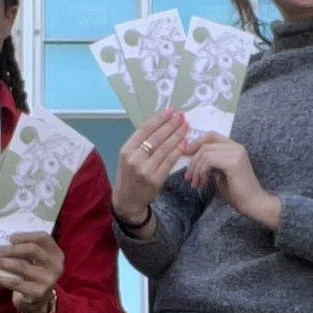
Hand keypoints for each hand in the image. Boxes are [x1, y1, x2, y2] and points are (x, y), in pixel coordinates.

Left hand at [0, 230, 65, 312]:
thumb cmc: (33, 273)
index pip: (43, 238)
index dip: (26, 235)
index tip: (10, 238)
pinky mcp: (37, 292)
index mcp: (56, 253)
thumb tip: (1, 242)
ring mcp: (47, 280)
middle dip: (11, 249)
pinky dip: (0, 278)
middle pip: (32, 250)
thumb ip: (25, 249)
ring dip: (1, 262)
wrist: (38, 300)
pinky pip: (15, 283)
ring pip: (21, 266)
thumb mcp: (35, 260)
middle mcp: (55, 265)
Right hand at [111, 107, 189, 226]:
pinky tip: (184, 143)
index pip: (145, 129)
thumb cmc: (129, 176)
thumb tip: (160, 126)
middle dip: (171, 124)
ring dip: (177, 135)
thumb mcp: (128, 158)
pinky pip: (169, 161)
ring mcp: (145, 169)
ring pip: (165, 148)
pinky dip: (178, 151)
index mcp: (126, 150)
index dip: (159, 119)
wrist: (128, 201)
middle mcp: (134, 158)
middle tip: (182, 116)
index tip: (170, 111)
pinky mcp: (155, 179)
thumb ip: (140, 144)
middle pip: (156, 137)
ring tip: (185, 127)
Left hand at [184, 132, 280, 232]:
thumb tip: (193, 157)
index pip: (212, 135)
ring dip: (196, 169)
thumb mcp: (220, 173)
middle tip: (188, 178)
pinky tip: (203, 183)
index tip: (186, 154)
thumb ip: (211, 162)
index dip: (197, 142)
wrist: (252, 203)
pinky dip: (202, 172)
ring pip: (205, 153)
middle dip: (193, 161)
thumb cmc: (237, 192)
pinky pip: (209, 161)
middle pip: (206, 145)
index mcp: (234, 147)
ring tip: (195, 184)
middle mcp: (237, 147)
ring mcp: (236, 153)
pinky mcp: (233, 162)